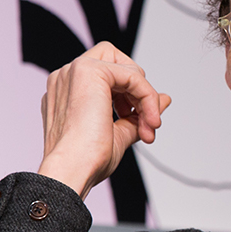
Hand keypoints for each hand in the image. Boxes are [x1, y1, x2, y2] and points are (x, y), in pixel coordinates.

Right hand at [37, 42, 170, 198]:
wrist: (73, 170)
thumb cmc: (86, 160)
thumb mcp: (119, 133)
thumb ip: (138, 114)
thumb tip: (163, 99)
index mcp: (68, 91)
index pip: (109, 76)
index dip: (131, 96)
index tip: (142, 125)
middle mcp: (67, 77)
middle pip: (116, 61)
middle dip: (138, 90)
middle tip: (146, 122)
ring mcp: (75, 71)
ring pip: (126, 66)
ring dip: (145, 96)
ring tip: (147, 126)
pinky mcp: (88, 71)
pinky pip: (132, 75)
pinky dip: (146, 97)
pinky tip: (147, 121)